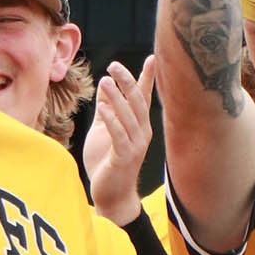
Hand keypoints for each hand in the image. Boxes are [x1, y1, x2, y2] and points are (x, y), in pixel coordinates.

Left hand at [82, 57, 157, 222]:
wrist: (111, 196)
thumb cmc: (107, 163)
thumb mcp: (104, 132)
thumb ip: (107, 112)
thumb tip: (105, 89)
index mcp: (138, 125)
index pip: (143, 97)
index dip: (146, 78)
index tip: (151, 58)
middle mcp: (141, 133)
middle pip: (137, 101)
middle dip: (127, 81)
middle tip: (114, 65)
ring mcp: (135, 145)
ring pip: (129, 116)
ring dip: (117, 97)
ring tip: (105, 80)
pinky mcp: (124, 157)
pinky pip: (119, 135)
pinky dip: (112, 119)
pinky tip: (102, 107)